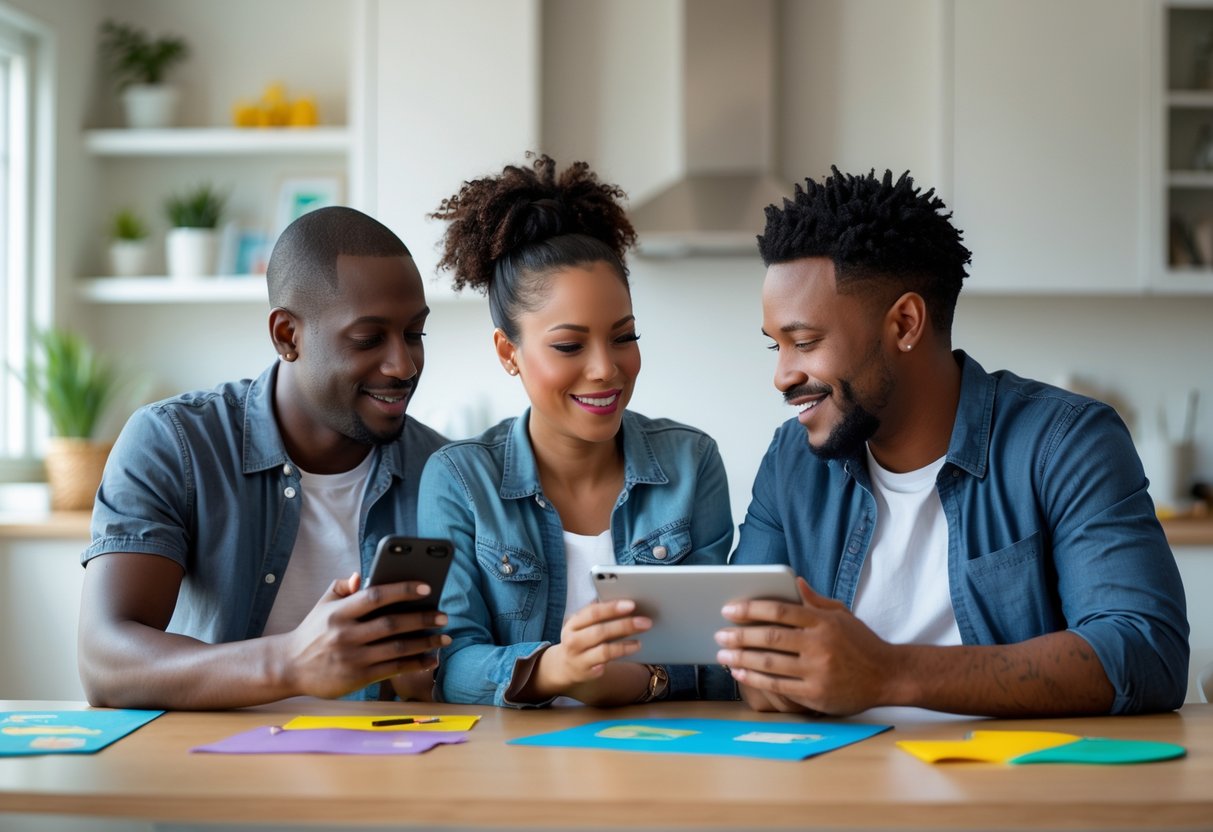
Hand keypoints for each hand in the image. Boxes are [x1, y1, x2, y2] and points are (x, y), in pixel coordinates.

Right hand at [279, 572, 450, 698]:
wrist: (288, 667)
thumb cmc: (312, 631)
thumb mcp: (322, 604)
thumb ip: (342, 587)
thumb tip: (361, 575)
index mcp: (339, 612)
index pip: (375, 595)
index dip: (402, 590)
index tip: (426, 587)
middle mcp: (346, 634)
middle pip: (392, 624)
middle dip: (422, 619)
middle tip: (443, 616)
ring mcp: (353, 657)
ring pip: (397, 648)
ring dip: (425, 642)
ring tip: (444, 637)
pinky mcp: (358, 677)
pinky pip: (393, 669)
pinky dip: (415, 664)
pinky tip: (431, 658)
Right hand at [530, 600, 651, 701]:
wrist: (565, 665)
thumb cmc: (581, 638)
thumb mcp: (582, 624)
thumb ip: (597, 614)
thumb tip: (623, 602)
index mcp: (573, 623)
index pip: (593, 612)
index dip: (612, 608)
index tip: (631, 605)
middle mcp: (573, 640)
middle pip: (600, 631)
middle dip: (625, 625)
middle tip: (645, 622)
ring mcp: (579, 658)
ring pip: (605, 650)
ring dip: (625, 645)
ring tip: (640, 640)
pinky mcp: (587, 672)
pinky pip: (607, 663)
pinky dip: (621, 655)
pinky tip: (633, 648)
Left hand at [715, 578, 894, 715]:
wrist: (890, 676)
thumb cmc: (863, 644)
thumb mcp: (843, 615)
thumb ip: (816, 601)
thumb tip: (794, 582)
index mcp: (823, 621)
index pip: (779, 611)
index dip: (750, 609)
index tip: (728, 610)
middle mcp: (819, 645)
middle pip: (769, 637)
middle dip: (739, 636)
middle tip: (719, 635)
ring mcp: (817, 671)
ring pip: (769, 664)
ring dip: (741, 659)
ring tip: (722, 656)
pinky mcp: (815, 695)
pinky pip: (778, 687)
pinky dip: (754, 680)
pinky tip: (740, 674)